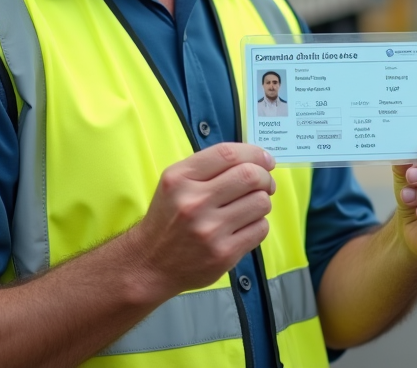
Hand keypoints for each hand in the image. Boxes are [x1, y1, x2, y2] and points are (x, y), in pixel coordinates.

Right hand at [130, 143, 275, 297]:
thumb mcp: (175, 183)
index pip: (227, 154)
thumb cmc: (168, 218)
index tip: (266, 160)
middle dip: (265, 177)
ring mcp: (210, 230)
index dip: (254, 153)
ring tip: (250, 207)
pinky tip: (244, 227)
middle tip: (266, 184)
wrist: (150, 263)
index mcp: (180, 178)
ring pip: (260, 202)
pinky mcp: (224, 253)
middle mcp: (194, 202)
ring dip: (262, 202)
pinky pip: (260, 228)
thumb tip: (255, 160)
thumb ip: (208, 168)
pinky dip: (258, 224)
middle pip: (250, 176)